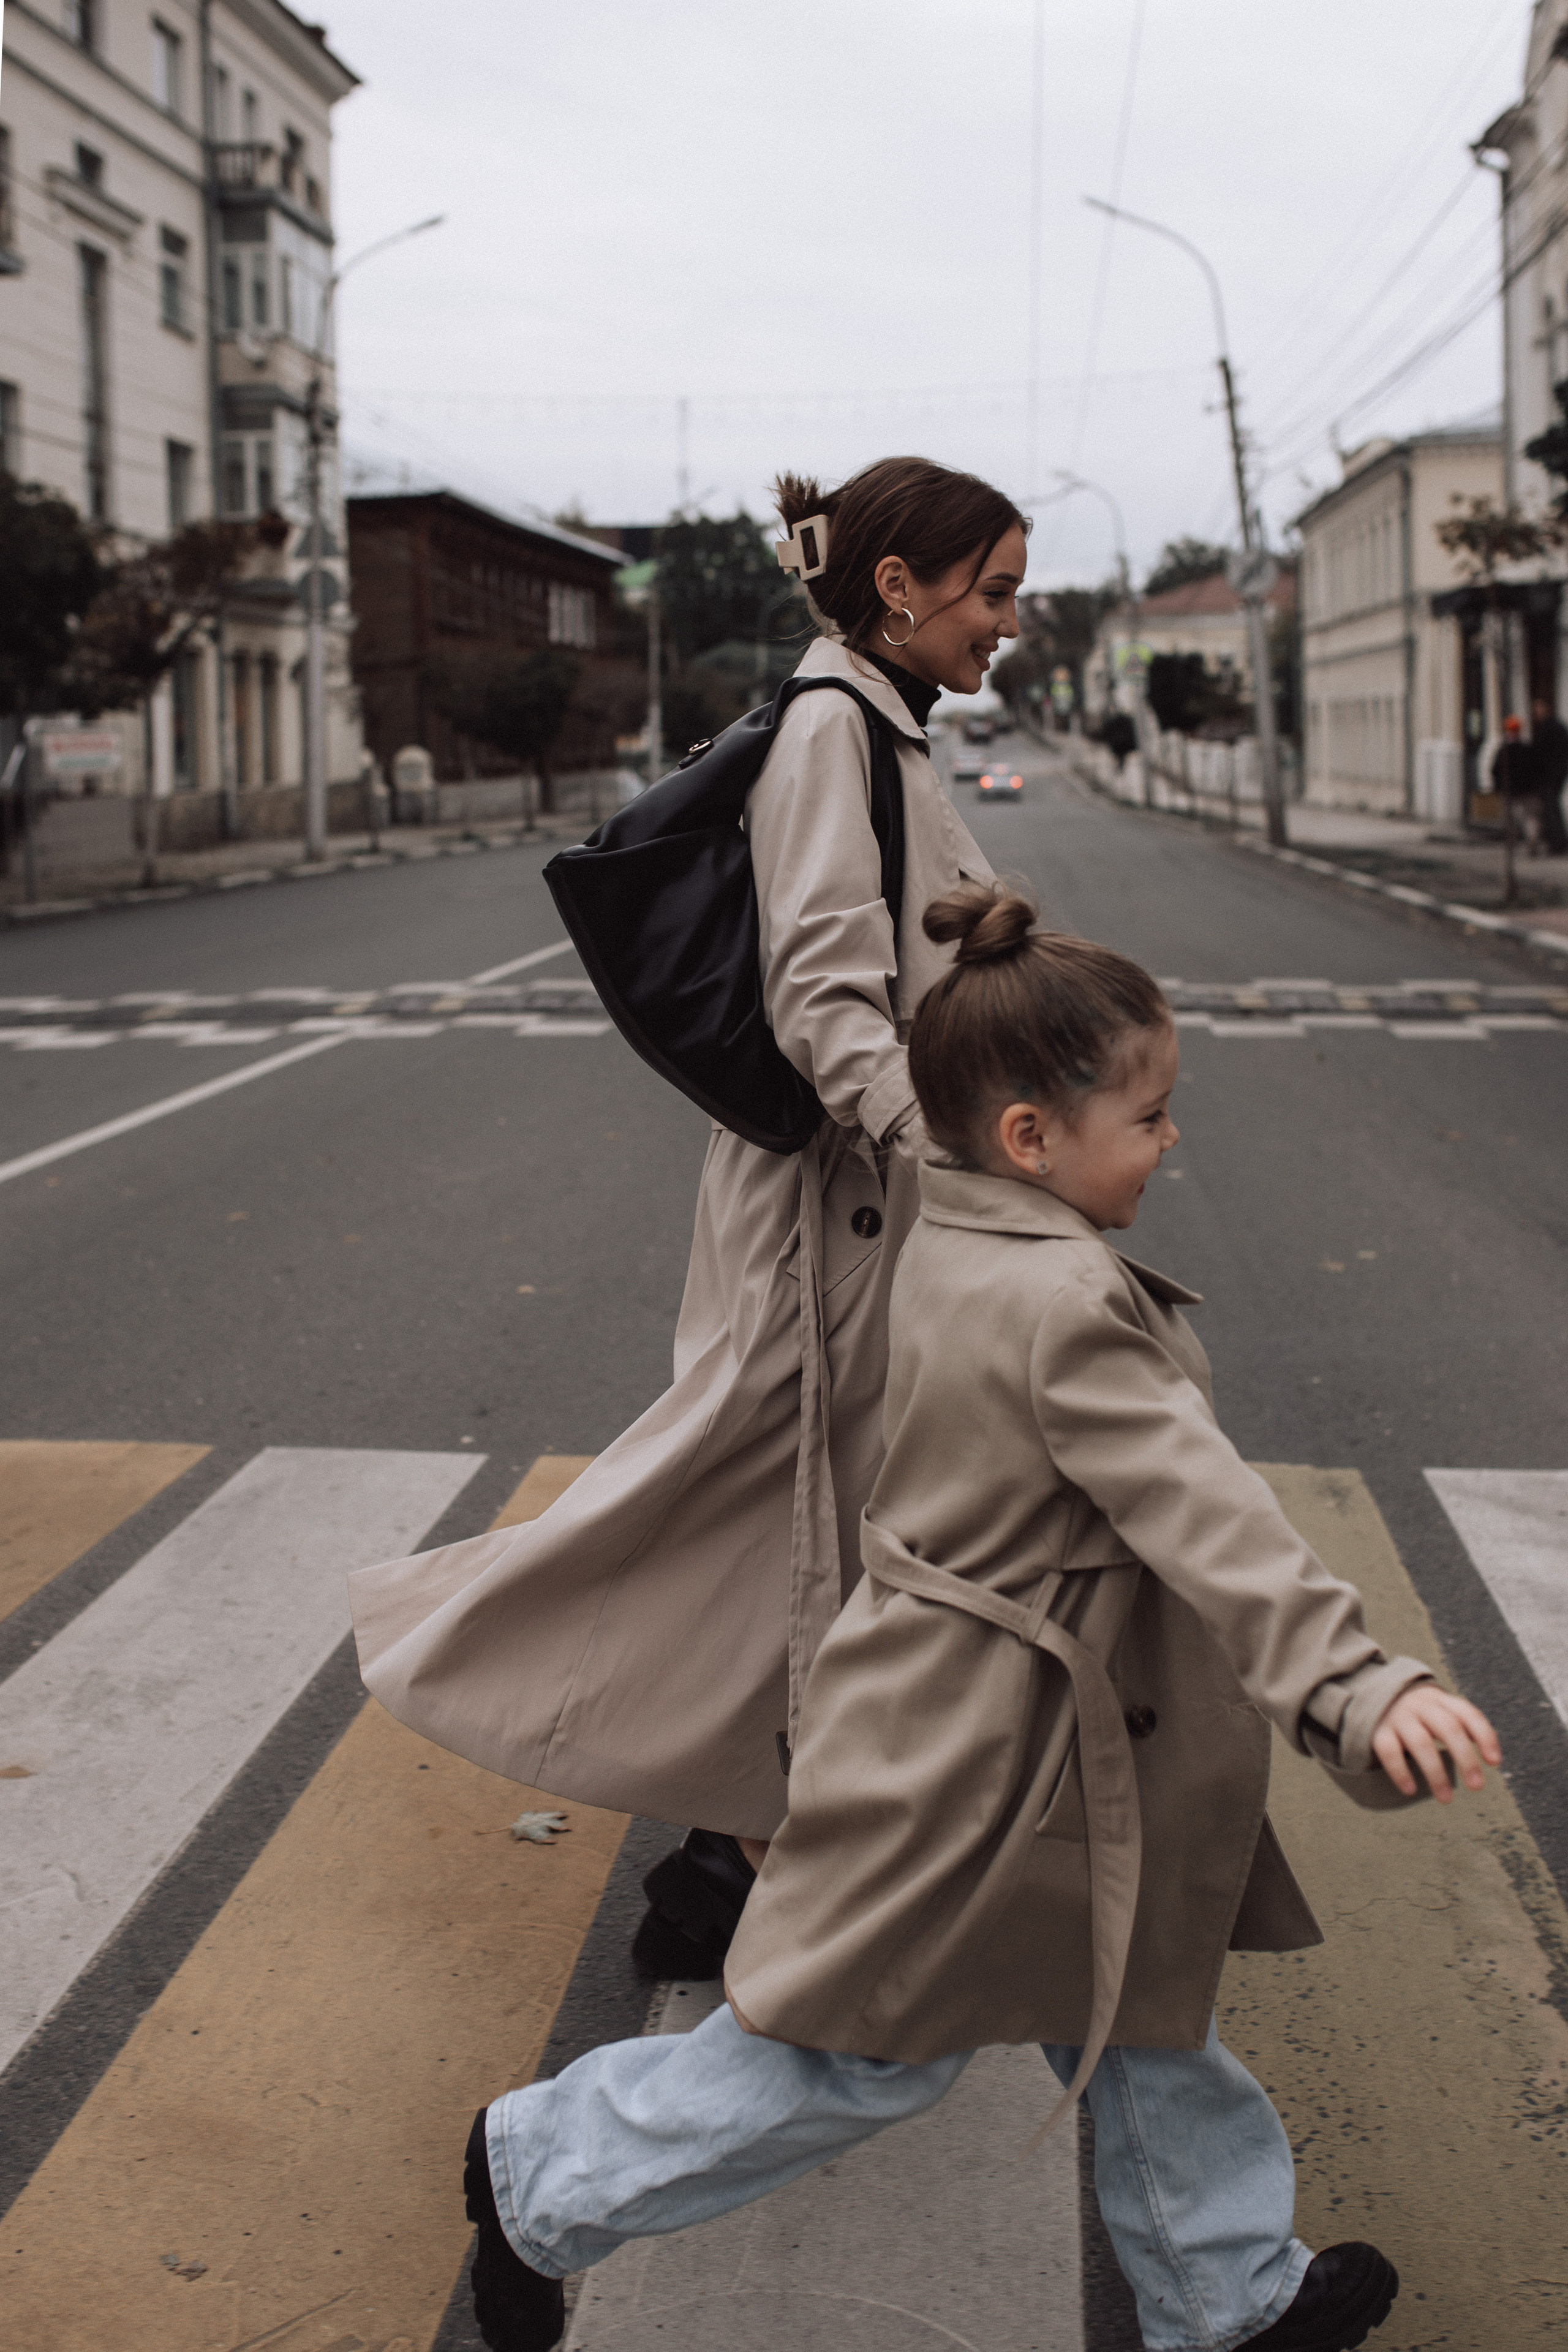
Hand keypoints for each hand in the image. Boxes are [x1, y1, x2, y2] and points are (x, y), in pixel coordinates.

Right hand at [1371, 1683, 1500, 1803]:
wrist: (1376, 1695)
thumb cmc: (1420, 1713)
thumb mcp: (1441, 1711)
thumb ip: (1463, 1728)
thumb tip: (1491, 1759)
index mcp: (1442, 1701)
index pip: (1468, 1714)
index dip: (1484, 1737)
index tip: (1494, 1763)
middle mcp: (1421, 1706)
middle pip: (1449, 1729)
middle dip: (1466, 1759)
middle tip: (1477, 1787)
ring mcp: (1399, 1717)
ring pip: (1421, 1743)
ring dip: (1436, 1773)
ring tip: (1446, 1799)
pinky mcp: (1378, 1731)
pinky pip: (1389, 1752)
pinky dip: (1401, 1772)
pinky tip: (1410, 1790)